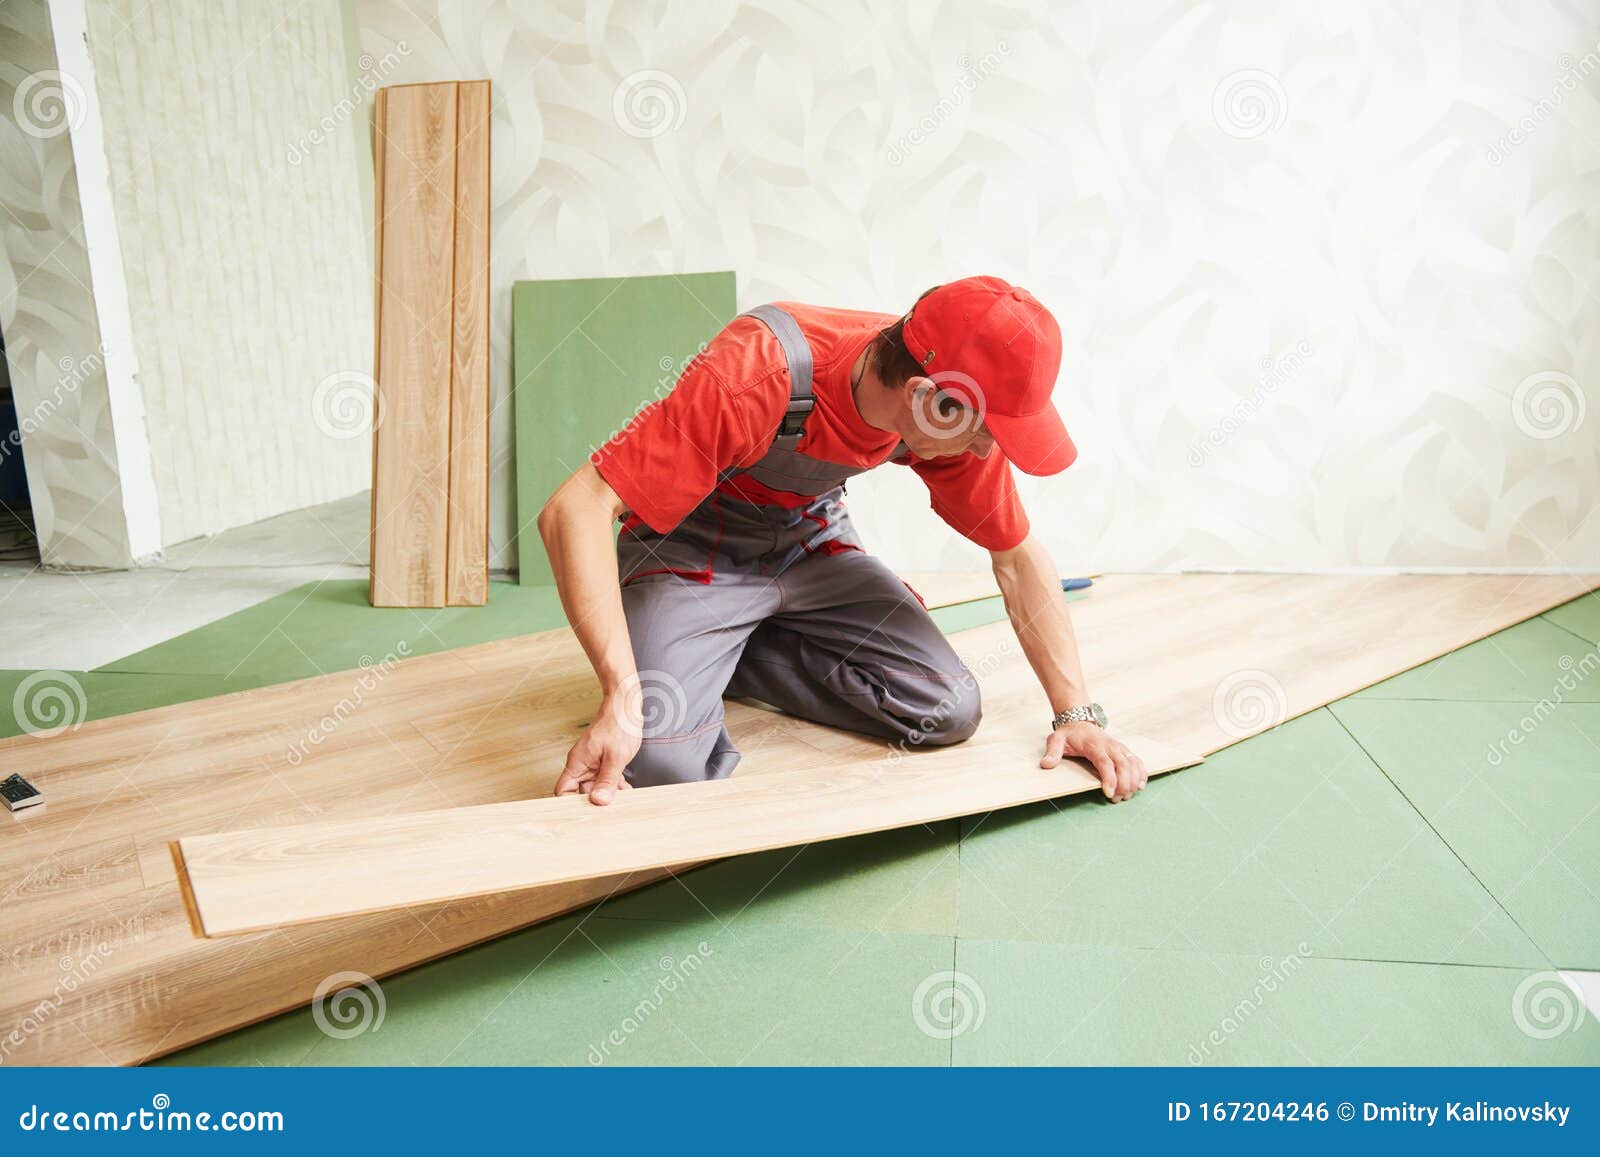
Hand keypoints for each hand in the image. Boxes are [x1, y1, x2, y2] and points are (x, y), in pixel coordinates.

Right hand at [553, 689, 641, 805]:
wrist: (626, 705)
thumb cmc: (619, 725)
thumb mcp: (616, 757)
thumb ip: (607, 780)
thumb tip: (598, 801)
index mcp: (577, 763)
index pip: (563, 790)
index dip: (570, 804)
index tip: (586, 812)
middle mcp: (581, 764)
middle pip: (581, 791)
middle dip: (595, 801)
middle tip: (611, 809)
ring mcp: (592, 762)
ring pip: (595, 786)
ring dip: (607, 793)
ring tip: (623, 799)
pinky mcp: (602, 760)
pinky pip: (604, 778)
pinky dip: (613, 784)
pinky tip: (625, 788)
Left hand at [1041, 721, 1147, 802]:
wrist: (1079, 721)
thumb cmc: (1069, 734)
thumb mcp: (1056, 740)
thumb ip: (1052, 752)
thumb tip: (1046, 765)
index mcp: (1093, 745)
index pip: (1105, 763)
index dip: (1109, 779)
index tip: (1108, 794)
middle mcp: (1110, 746)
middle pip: (1123, 765)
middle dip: (1123, 785)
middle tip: (1117, 800)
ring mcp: (1119, 747)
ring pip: (1132, 764)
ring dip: (1133, 781)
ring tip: (1127, 796)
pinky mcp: (1124, 750)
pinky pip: (1137, 761)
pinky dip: (1141, 773)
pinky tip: (1140, 785)